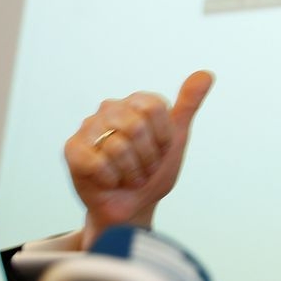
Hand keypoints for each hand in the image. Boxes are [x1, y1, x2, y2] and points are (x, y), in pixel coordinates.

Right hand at [63, 70, 213, 248]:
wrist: (135, 206)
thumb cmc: (154, 172)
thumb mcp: (177, 139)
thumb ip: (189, 105)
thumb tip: (207, 73)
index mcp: (137, 103)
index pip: (153, 108)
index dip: (162, 137)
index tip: (161, 149)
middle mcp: (110, 108)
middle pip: (136, 126)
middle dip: (147, 157)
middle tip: (144, 168)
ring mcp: (88, 127)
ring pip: (117, 146)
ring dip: (130, 172)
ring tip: (128, 176)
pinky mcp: (72, 149)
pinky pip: (96, 162)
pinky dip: (110, 179)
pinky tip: (109, 181)